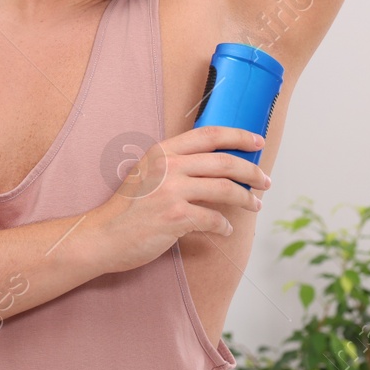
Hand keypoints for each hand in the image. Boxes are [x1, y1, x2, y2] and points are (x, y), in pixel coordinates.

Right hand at [83, 126, 270, 274]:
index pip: (209, 134)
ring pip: (225, 189)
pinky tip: (225, 230)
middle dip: (252, 171)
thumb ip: (174, 164)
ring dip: (246, 198)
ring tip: (255, 204)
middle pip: (224, 162)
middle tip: (265, 181)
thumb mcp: (146, 172)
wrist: (103, 235)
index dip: (238, 135)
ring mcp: (172, 191)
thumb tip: (214, 167)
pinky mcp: (175, 217)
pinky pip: (214, 219)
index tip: (258, 141)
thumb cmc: (127, 207)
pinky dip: (225, 226)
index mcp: (162, 151)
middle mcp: (168, 166)